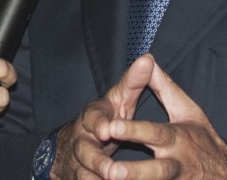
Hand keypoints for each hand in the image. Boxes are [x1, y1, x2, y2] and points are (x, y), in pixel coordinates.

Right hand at [52, 54, 153, 179]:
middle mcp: (82, 140)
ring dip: (98, 178)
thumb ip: (132, 83)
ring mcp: (80, 162)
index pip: (92, 118)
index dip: (98, 125)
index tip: (107, 130)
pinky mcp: (81, 178)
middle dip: (97, 162)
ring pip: (85, 174)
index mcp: (93, 118)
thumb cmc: (107, 119)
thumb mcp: (118, 100)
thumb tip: (148, 58)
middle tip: (113, 171)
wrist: (78, 146)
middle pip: (85, 152)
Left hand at [103, 57, 226, 179]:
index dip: (133, 131)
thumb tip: (148, 60)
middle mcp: (176, 163)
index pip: (154, 133)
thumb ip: (164, 88)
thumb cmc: (203, 138)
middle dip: (135, 171)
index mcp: (178, 138)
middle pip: (156, 171)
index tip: (112, 127)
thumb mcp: (187, 109)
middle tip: (112, 171)